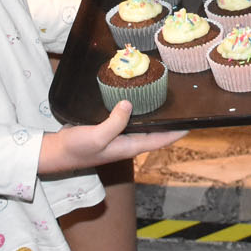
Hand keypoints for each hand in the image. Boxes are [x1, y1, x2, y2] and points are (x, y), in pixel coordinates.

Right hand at [39, 101, 182, 173]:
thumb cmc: (78, 148)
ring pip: (142, 125)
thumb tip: (129, 104)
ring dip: (153, 115)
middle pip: (155, 132)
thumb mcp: (97, 136)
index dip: (177, 132)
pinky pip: (128, 119)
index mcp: (130, 146)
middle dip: (169, 122)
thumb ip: (115, 122)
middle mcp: (128, 142)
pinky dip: (135, 110)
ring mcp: (119, 136)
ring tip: (163, 98)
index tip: (193, 123)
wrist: (58, 152)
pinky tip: (135, 98)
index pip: (161, 140)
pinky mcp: (109, 129)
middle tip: (181, 105)